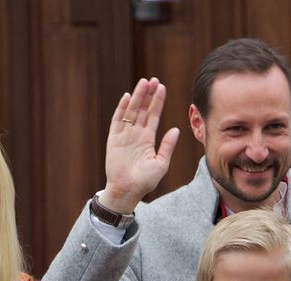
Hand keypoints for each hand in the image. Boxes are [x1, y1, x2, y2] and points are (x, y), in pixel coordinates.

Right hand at [101, 77, 179, 212]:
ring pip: (131, 111)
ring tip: (144, 83)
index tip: (162, 87)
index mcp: (148, 139)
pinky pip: (118, 120)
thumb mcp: (161, 163)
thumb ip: (167, 146)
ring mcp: (125, 135)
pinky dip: (122, 109)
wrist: (128, 190)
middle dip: (148, 95)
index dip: (158, 102)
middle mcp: (136, 134)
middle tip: (154, 80)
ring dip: (138, 97)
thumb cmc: (145, 181)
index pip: (154, 116)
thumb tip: (176, 129)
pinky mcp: (114, 139)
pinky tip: (128, 97)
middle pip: (143, 109)